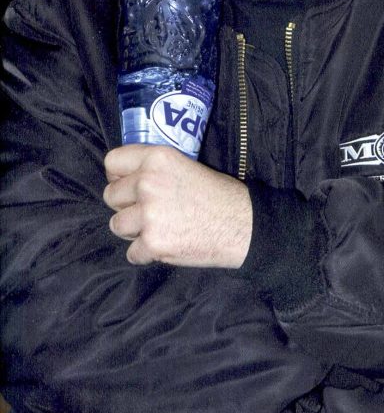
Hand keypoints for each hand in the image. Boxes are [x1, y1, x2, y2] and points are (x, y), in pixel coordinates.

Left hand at [103, 145, 251, 267]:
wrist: (243, 225)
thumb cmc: (220, 195)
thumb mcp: (186, 165)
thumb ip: (156, 170)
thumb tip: (129, 180)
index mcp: (158, 158)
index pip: (112, 162)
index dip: (119, 176)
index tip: (129, 186)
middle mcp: (148, 182)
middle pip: (110, 196)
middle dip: (127, 206)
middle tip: (150, 211)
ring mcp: (148, 213)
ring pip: (116, 225)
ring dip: (134, 231)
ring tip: (159, 229)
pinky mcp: (153, 242)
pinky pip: (132, 253)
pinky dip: (147, 254)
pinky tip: (168, 246)